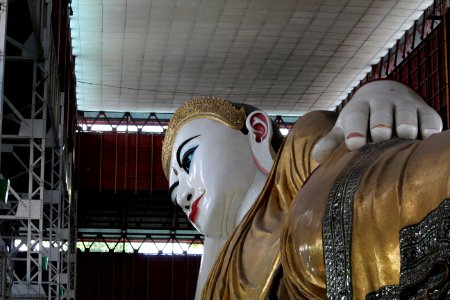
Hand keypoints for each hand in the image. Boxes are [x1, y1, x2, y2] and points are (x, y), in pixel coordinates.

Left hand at [312, 80, 442, 162]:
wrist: (386, 94)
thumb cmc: (360, 119)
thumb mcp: (344, 127)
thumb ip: (331, 142)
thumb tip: (317, 157)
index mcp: (359, 108)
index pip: (356, 117)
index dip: (355, 130)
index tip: (354, 144)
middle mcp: (382, 103)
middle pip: (381, 115)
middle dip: (380, 125)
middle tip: (380, 136)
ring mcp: (406, 106)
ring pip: (407, 116)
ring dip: (405, 127)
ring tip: (404, 138)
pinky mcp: (426, 112)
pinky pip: (430, 120)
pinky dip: (429, 130)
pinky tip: (425, 140)